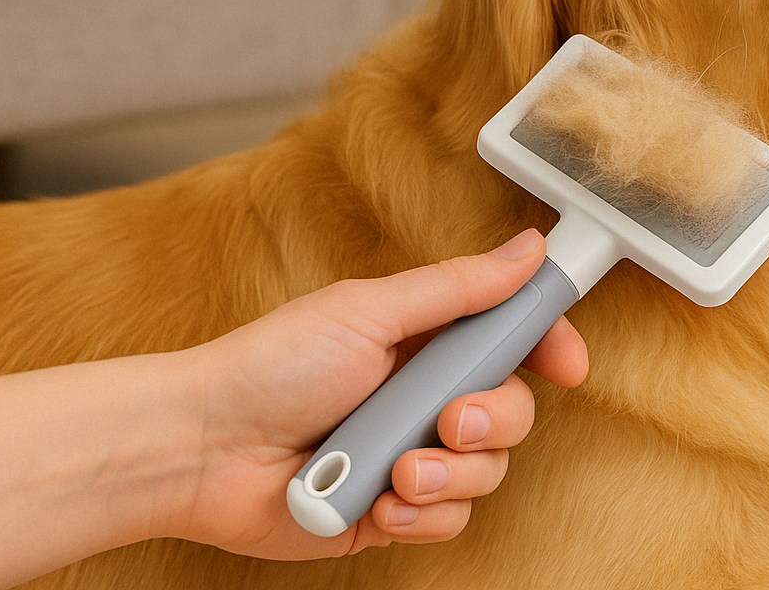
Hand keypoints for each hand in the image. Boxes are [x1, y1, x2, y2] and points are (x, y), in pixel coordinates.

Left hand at [173, 229, 586, 558]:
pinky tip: (380, 503)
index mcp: (424, 340)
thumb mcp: (371, 311)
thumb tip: (528, 248)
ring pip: (487, 472)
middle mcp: (424, 398)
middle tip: (446, 419)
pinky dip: (420, 514)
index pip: (512, 339)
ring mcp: (410, 456)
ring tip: (396, 470)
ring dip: (449, 475)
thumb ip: (458, 287)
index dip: (547, 348)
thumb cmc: (270, 366)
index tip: (568, 365)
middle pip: (512, 411)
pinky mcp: (392, 512)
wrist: (201, 449)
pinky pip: (448, 521)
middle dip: (491, 420)